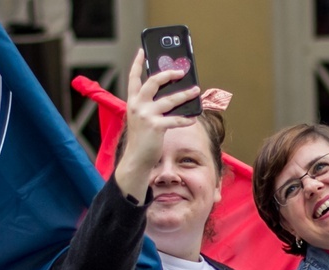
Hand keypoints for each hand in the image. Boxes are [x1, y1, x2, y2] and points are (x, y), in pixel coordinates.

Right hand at [113, 49, 199, 202]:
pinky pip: (176, 119)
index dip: (138, 63)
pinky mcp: (156, 127)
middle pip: (154, 81)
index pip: (134, 78)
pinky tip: (193, 117)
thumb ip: (151, 105)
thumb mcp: (142, 118)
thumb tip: (174, 94)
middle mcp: (137, 106)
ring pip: (170, 99)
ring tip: (196, 91)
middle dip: (169, 73)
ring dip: (185, 94)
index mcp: (133, 102)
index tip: (142, 51)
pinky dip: (186, 119)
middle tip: (181, 71)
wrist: (136, 160)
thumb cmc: (142, 139)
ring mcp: (146, 116)